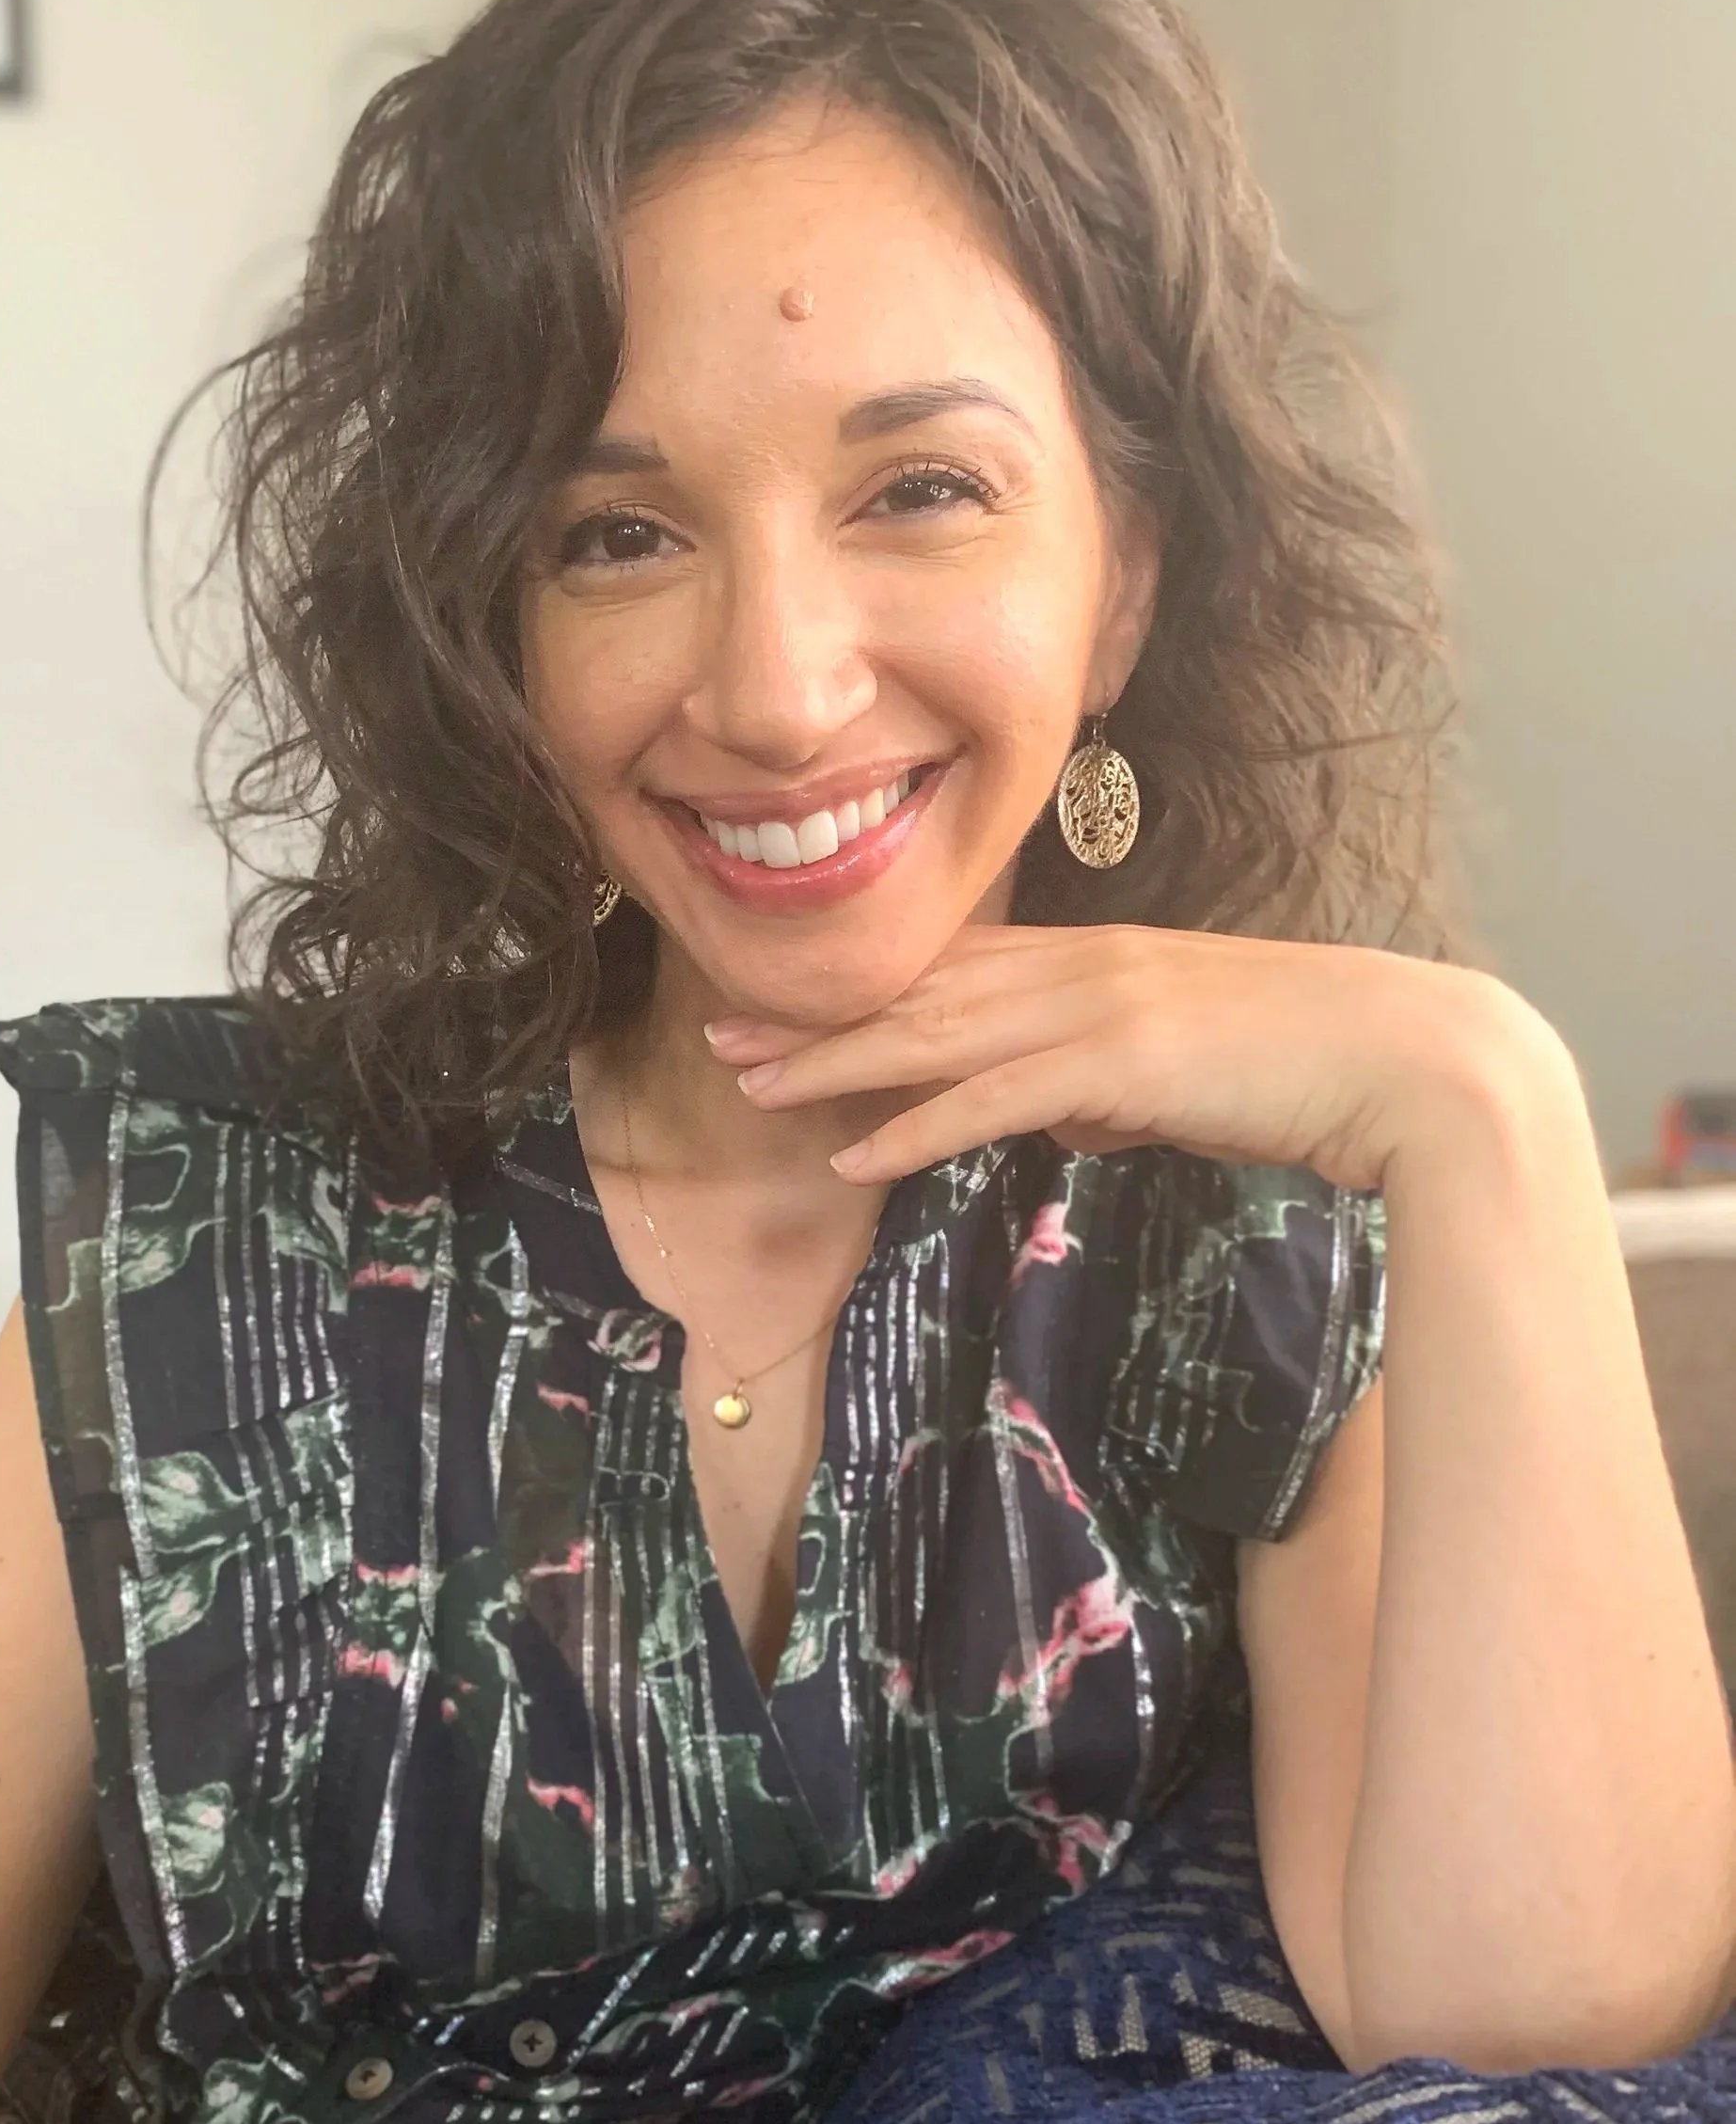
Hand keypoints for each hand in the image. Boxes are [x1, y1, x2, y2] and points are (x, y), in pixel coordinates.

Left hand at [707, 924, 1566, 1193]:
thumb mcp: (1183, 1074)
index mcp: (1094, 965)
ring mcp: (1095, 1010)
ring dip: (833, 1066)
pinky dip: (911, 1128)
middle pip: (917, 994)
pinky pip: (987, 1100)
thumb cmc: (1305, 1071)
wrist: (1401, 1062)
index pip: (951, 973)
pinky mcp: (1117, 1064)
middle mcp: (1079, 970)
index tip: (781, 1006)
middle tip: (722, 1037)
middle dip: (813, 1018)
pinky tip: (849, 1158)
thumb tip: (1061, 1121)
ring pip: (932, 1037)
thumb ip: (1110, 1088)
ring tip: (750, 1088)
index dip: (858, 990)